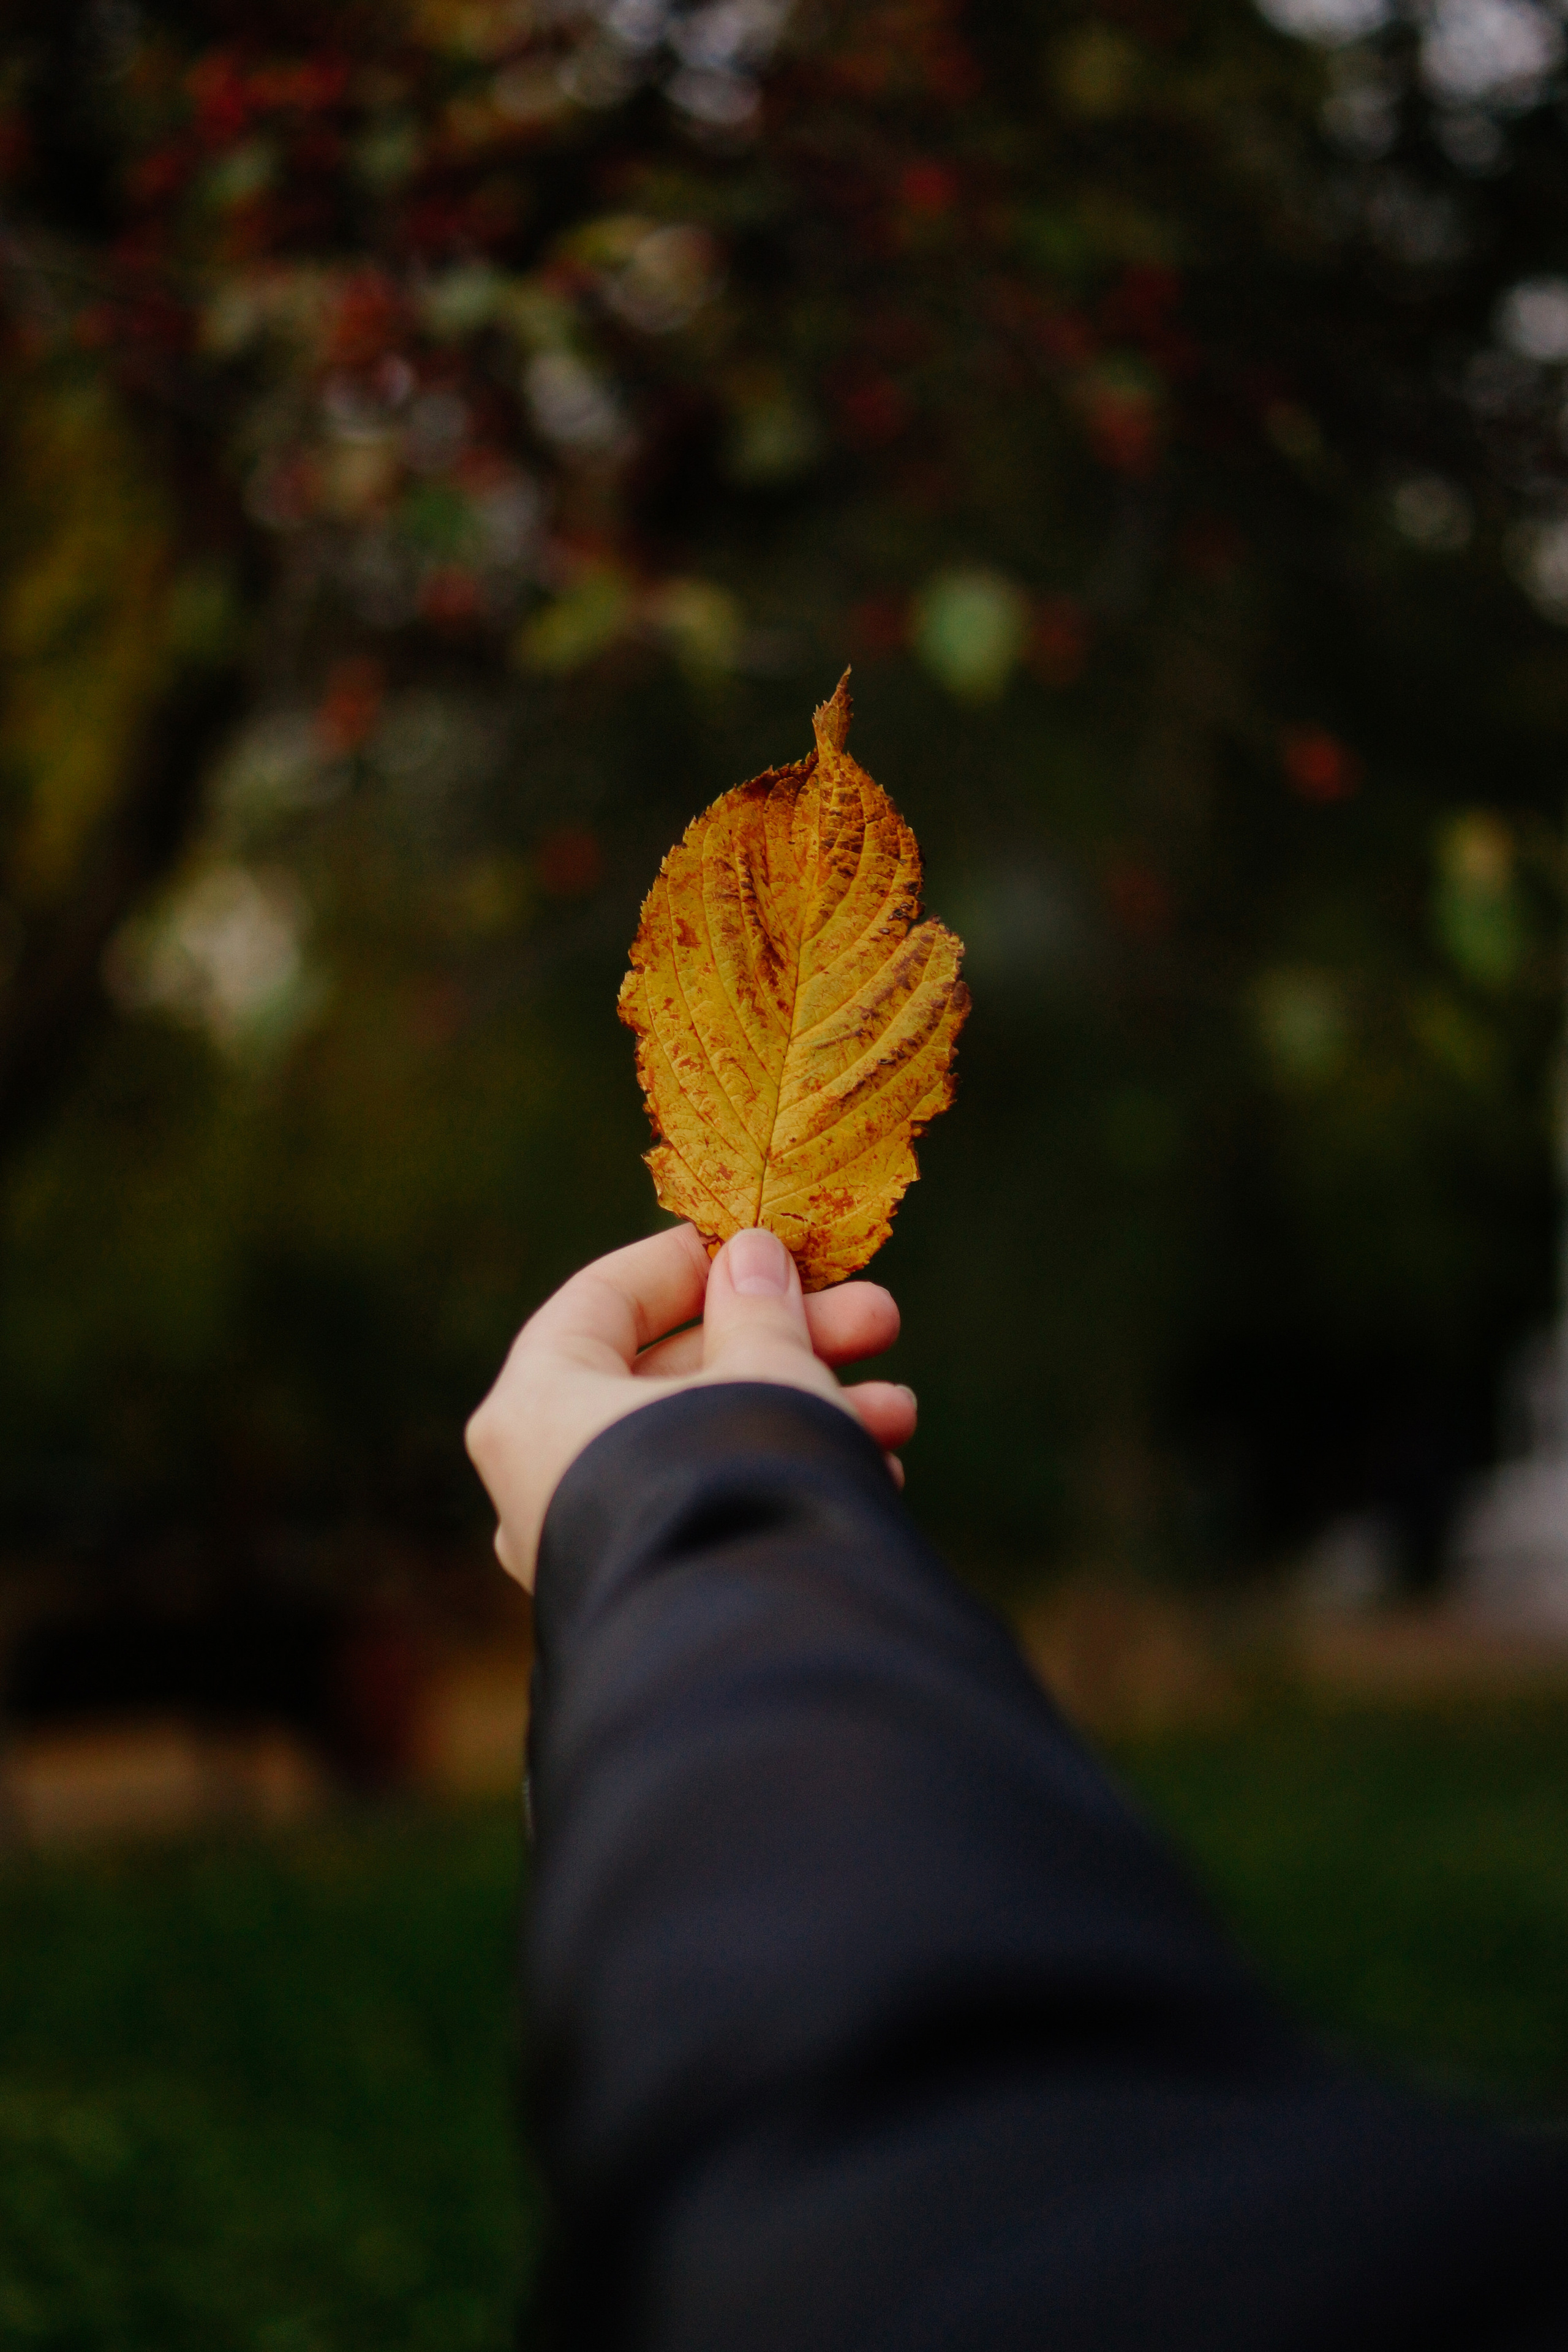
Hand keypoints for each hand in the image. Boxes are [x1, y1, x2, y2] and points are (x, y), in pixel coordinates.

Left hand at [465, 1223, 915, 1590]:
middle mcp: (547, 1476)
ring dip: (813, 1412)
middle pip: (675, 1375)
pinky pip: (716, 1508)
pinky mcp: (650, 1591)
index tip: (769, 1244)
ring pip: (709, 1445)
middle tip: (881, 1320)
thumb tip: (754, 1258)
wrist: (749, 1663)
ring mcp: (597, 1544)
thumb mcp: (765, 1373)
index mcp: (537, 1403)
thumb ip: (760, 1308)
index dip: (692, 1261)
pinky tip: (879, 1474)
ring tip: (902, 1410)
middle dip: (790, 1341)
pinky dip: (789, 1478)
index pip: (604, 1299)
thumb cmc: (737, 1484)